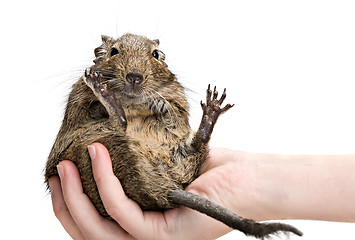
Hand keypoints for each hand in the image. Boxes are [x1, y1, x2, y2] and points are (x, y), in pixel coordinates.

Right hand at [49, 143, 241, 239]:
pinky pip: (123, 211)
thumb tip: (103, 146)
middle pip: (89, 232)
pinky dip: (105, 182)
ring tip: (67, 164)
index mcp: (143, 225)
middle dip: (65, 203)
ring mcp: (154, 239)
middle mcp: (145, 237)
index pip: (97, 224)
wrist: (248, 179)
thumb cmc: (209, 170)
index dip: (70, 205)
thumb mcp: (161, 168)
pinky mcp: (165, 234)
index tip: (59, 175)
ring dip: (75, 196)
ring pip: (99, 229)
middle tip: (56, 171)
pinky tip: (98, 154)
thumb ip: (133, 169)